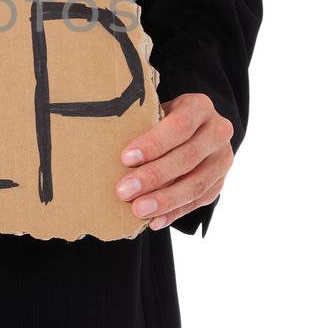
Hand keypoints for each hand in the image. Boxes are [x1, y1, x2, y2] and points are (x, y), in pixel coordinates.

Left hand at [116, 93, 232, 229]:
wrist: (194, 129)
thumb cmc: (163, 119)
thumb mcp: (155, 111)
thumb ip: (141, 124)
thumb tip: (105, 143)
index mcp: (200, 107)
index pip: (179, 125)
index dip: (153, 143)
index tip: (126, 158)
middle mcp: (217, 131)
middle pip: (187, 157)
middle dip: (153, 176)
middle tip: (124, 191)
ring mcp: (222, 159)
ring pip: (195, 184)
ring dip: (164, 200)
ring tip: (138, 210)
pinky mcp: (220, 182)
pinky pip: (198, 202)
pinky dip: (174, 213)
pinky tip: (154, 220)